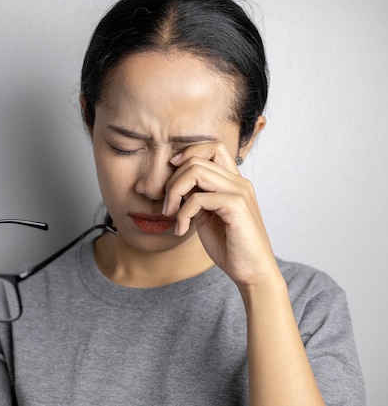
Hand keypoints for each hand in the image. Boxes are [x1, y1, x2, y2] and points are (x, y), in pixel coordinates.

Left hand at [162, 142, 277, 286]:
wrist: (252, 272)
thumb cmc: (229, 246)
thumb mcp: (206, 216)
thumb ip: (196, 196)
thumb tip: (176, 183)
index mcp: (233, 182)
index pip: (212, 147)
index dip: (187, 154)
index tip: (171, 175)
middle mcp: (239, 182)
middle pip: (197, 158)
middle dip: (172, 180)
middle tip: (167, 206)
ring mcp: (239, 192)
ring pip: (195, 171)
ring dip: (174, 192)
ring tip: (171, 214)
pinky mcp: (237, 206)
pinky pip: (198, 198)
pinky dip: (183, 214)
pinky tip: (182, 230)